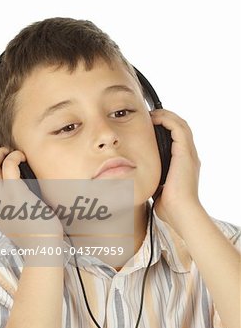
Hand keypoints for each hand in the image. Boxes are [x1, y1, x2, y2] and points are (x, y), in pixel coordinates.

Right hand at [0, 148, 63, 257]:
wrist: (43, 247)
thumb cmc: (39, 238)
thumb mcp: (19, 225)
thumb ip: (14, 211)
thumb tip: (22, 196)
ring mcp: (3, 199)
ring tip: (10, 151)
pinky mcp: (16, 192)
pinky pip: (9, 166)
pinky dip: (13, 157)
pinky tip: (21, 157)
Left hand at [150, 109, 201, 232]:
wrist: (180, 212)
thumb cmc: (169, 208)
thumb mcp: (158, 190)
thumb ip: (152, 182)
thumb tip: (138, 182)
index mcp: (184, 165)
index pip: (178, 140)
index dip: (166, 129)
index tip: (149, 127)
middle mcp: (189, 157)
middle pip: (181, 129)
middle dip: (166, 119)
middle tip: (150, 116)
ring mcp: (189, 155)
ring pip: (181, 125)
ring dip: (166, 116)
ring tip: (152, 114)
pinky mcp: (185, 153)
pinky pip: (178, 128)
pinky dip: (167, 120)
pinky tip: (154, 118)